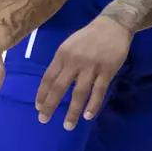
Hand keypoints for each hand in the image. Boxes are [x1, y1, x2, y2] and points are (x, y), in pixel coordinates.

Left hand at [35, 15, 130, 129]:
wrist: (113, 25)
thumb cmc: (89, 36)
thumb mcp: (69, 45)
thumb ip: (61, 63)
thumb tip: (52, 83)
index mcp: (62, 55)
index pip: (48, 78)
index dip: (42, 94)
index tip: (38, 107)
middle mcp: (74, 61)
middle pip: (59, 87)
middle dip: (50, 105)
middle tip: (44, 120)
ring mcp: (91, 66)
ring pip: (79, 93)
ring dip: (72, 111)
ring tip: (67, 125)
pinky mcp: (107, 70)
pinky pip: (98, 91)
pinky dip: (93, 105)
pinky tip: (88, 116)